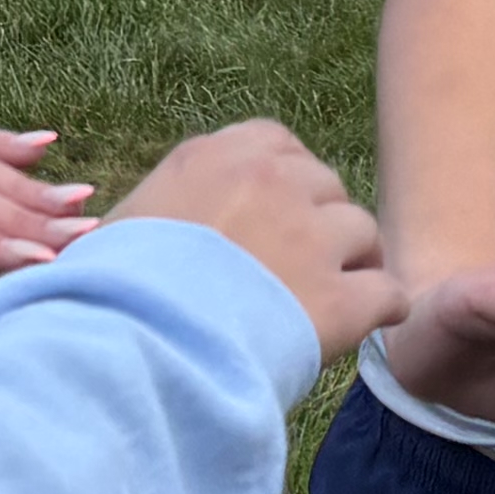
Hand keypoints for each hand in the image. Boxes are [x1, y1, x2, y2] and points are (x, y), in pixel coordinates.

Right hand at [115, 119, 399, 364]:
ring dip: (355, 260)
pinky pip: (387, 292)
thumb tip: (150, 229)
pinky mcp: (340, 298)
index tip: (276, 215)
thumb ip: (160, 211)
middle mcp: (268, 182)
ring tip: (338, 297)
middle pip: (323, 184)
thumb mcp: (121, 229)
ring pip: (361, 231)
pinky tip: (369, 325)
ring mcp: (309, 237)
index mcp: (212, 158)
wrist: (134, 350)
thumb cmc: (107, 298)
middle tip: (305, 264)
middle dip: (319, 220)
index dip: (284, 181)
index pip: (274, 143)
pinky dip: (382, 308)